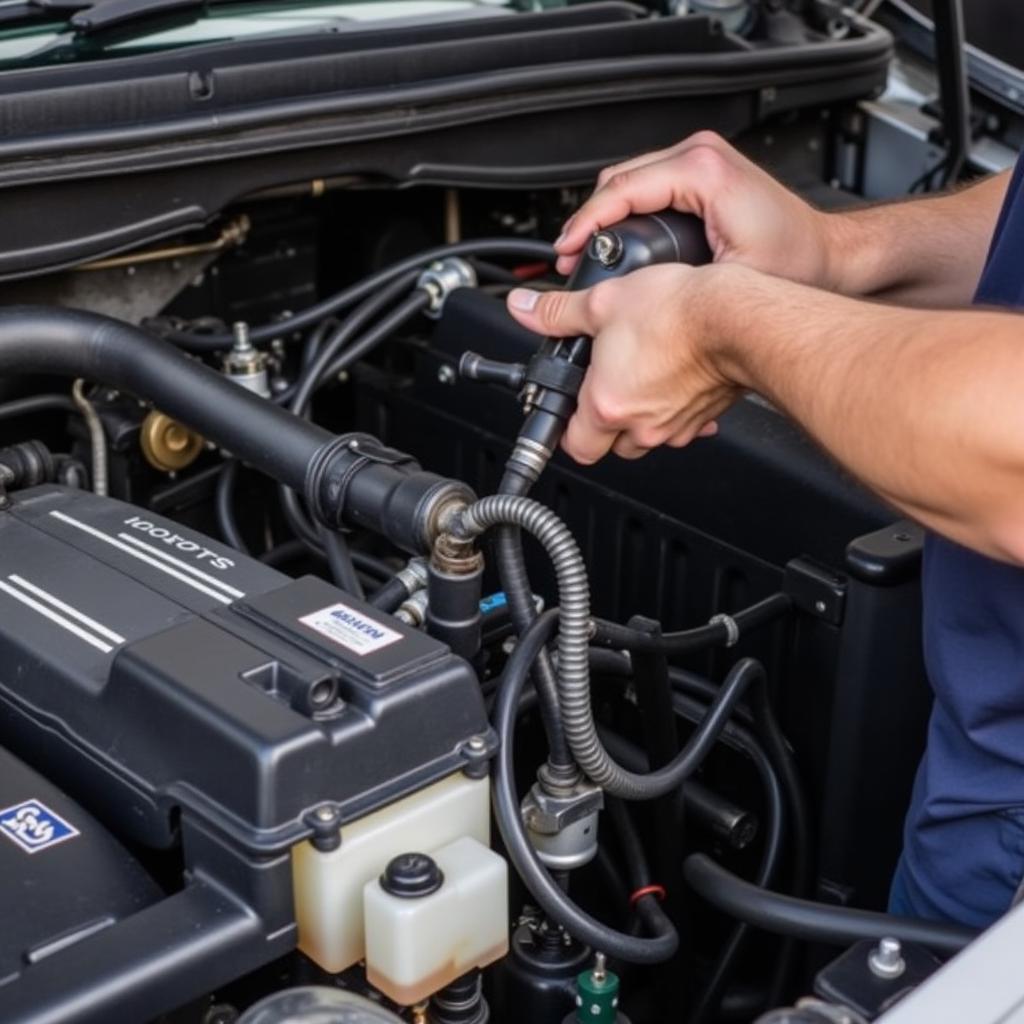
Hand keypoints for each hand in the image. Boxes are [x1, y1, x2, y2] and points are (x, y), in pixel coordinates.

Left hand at [506, 264, 741, 463]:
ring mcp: (675, 426)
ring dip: (636, 416)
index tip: (567, 410)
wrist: (738, 318)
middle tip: (600, 388)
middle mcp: (641, 425)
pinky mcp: (702, 418)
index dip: (565, 430)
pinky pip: (678, 426)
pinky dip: (670, 408)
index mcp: (607, 406)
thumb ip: (557, 313)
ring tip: (636, 374)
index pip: (574, 447)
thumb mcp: (604, 302)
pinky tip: (670, 378)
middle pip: (608, 446)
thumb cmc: (679, 313)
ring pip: (644, 437)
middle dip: (600, 423)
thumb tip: (524, 308)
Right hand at [554, 131, 835, 288]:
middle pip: (618, 178)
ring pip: (628, 178)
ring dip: (603, 214)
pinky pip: (646, 182)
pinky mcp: (701, 171)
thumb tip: (627, 290)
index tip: (566, 250)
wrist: (828, 256)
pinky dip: (624, 209)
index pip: (622, 187)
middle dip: (588, 219)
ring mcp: (701, 159)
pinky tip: (615, 238)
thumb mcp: (728, 278)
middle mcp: (701, 155)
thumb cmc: (794, 264)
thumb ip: (674, 278)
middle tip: (570, 257)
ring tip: (585, 250)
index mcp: (703, 171)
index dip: (586, 222)